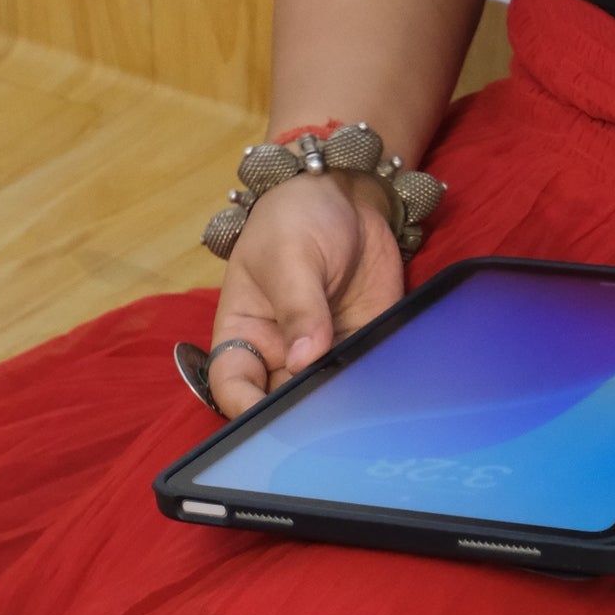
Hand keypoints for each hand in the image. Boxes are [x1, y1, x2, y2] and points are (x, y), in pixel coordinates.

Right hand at [206, 172, 404, 416]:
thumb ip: (298, 306)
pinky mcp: (362, 340)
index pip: (233, 385)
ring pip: (323, 396)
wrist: (350, 191)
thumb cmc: (297, 216)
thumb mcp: (290, 254)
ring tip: (354, 410)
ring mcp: (323, 350)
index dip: (244, 408)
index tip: (265, 423)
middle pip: (278, 402)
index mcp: (245, 332)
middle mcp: (280, 352)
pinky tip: (382, 388)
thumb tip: (304, 359)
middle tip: (319, 421)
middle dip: (295, 417)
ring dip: (337, 406)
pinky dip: (371, 383)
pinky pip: (363, 373)